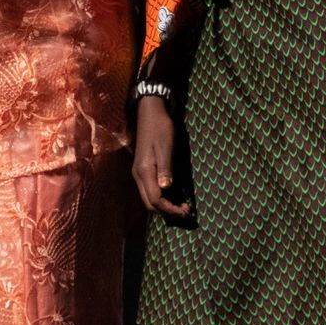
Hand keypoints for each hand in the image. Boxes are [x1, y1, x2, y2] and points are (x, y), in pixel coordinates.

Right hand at [131, 95, 190, 218]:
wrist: (150, 113)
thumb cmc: (160, 128)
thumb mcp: (166, 147)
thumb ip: (165, 169)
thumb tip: (166, 189)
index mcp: (144, 171)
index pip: (155, 199)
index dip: (170, 209)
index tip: (186, 211)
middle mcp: (139, 176)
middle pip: (150, 203)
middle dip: (167, 211)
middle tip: (185, 210)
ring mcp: (139, 174)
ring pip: (149, 198)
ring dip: (164, 205)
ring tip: (182, 205)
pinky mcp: (144, 170)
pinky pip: (150, 190)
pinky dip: (161, 197)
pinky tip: (173, 195)